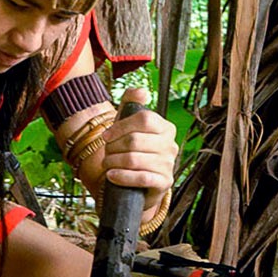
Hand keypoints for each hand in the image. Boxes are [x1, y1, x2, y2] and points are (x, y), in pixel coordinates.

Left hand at [97, 87, 176, 213]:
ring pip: (135, 159)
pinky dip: (122, 176)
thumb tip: (141, 92)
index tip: (106, 136)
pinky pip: (141, 177)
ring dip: (114, 162)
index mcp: (165, 128)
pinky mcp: (164, 182)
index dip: (121, 126)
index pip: (144, 119)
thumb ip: (132, 102)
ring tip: (107, 164)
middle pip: (135, 140)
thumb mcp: (129, 124)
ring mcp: (169, 165)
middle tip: (106, 153)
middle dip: (113, 147)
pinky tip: (112, 176)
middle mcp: (171, 145)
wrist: (138, 184)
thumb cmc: (132, 151)